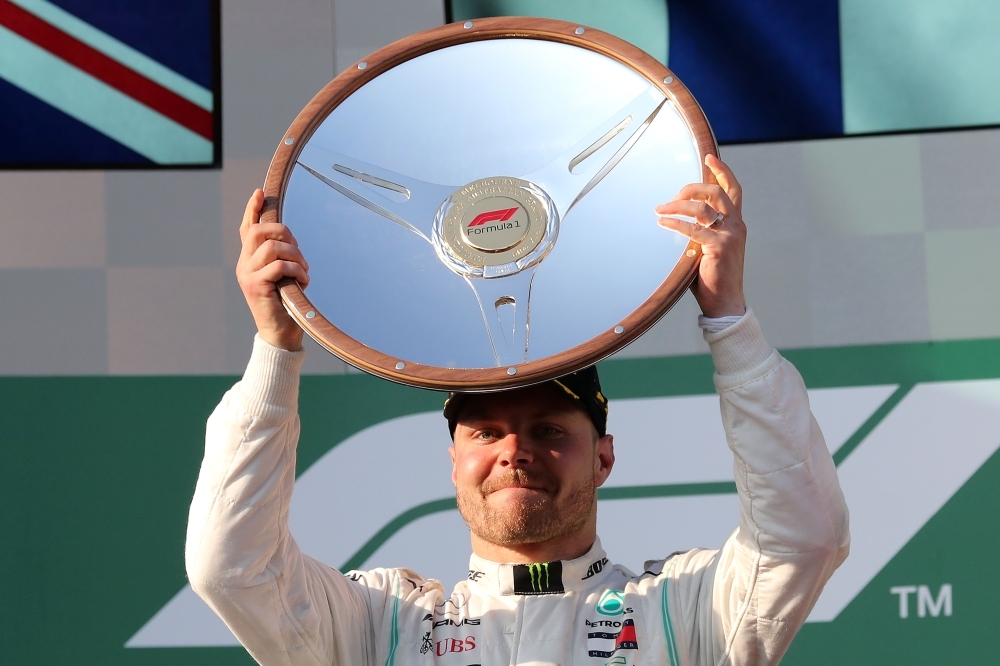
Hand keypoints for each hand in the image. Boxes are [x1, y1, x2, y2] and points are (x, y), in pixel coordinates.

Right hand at [236, 189, 309, 350]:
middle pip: (258, 231)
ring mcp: (247, 275)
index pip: (247, 229)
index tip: (260, 192)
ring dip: (294, 254)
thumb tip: (292, 242)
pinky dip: (296, 270)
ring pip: (270, 246)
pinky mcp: (255, 286)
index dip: (252, 209)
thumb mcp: (284, 278)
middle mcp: (244, 265)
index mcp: (250, 261)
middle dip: (283, 232)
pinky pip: (279, 265)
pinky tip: (304, 280)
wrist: (281, 335)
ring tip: (304, 270)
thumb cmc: (286, 306)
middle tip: (299, 250)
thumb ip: (282, 260)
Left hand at [655, 154, 746, 317]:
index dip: (723, 171)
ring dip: (677, 206)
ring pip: (702, 209)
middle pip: (716, 193)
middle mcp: (737, 225)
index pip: (733, 190)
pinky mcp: (720, 247)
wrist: (725, 302)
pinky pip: (694, 229)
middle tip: (673, 196)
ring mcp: (730, 236)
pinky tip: (662, 223)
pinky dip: (676, 223)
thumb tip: (676, 218)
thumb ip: (700, 231)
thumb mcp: (708, 247)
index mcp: (736, 223)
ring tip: (660, 210)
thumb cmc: (713, 276)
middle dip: (692, 188)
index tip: (709, 156)